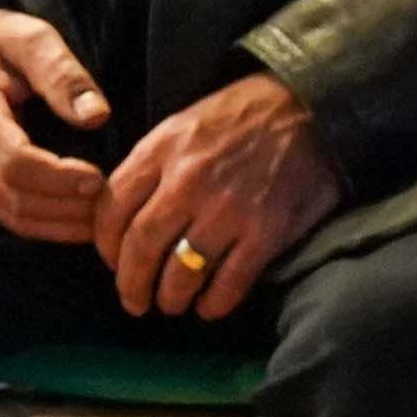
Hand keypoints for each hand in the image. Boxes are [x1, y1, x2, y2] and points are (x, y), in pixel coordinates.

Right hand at [0, 9, 113, 242]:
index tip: (100, 177)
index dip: (59, 177)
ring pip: (11, 216)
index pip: (14, 162)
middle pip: (15, 198)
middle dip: (67, 206)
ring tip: (103, 215)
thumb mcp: (28, 36)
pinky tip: (78, 220)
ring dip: (60, 223)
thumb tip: (97, 116)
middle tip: (113, 199)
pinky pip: (6, 217)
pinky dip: (45, 225)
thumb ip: (62, 73)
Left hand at [93, 70, 342, 320]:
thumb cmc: (242, 117)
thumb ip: (152, 166)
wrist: (311, 108)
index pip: (113, 209)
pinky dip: (214, 304)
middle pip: (142, 247)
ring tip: (172, 304)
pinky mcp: (267, 231)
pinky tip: (209, 307)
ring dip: (171, 298)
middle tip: (135, 302)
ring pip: (181, 273)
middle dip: (131, 285)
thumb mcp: (183, 125)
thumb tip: (124, 216)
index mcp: (162, 150)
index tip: (113, 264)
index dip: (106, 246)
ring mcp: (228, 209)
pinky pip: (229, 283)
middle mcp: (188, 181)